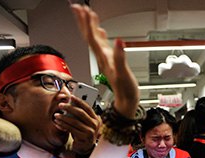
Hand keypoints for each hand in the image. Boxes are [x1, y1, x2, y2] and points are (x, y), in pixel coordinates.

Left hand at [56, 97, 100, 155]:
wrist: (85, 148)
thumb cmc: (83, 133)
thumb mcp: (84, 123)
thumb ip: (80, 114)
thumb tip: (70, 102)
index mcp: (96, 119)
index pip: (88, 108)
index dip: (79, 101)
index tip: (71, 96)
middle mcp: (95, 125)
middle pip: (81, 113)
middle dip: (69, 108)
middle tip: (60, 105)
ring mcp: (91, 132)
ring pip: (75, 121)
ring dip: (64, 117)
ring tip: (56, 115)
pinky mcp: (84, 138)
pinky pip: (71, 129)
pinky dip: (63, 125)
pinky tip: (58, 122)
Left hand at [71, 4, 138, 118]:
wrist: (127, 101)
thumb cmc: (126, 90)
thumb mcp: (123, 73)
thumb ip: (120, 57)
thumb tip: (118, 41)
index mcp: (103, 57)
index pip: (92, 37)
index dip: (87, 23)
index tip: (84, 10)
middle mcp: (102, 56)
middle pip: (88, 35)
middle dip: (82, 21)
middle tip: (77, 6)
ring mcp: (106, 58)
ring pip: (94, 38)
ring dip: (89, 25)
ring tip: (86, 13)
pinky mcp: (111, 60)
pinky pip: (102, 44)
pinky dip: (100, 35)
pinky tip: (101, 31)